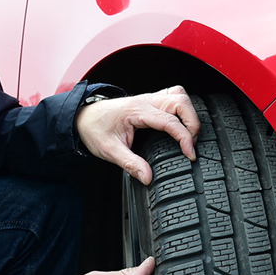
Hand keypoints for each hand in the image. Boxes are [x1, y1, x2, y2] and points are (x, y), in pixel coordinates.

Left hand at [76, 86, 199, 184]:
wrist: (82, 117)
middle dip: (192, 124)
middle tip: (191, 146)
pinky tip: (182, 124)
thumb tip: (147, 178)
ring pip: (180, 96)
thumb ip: (130, 164)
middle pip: (181, 102)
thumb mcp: (109, 151)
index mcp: (137, 111)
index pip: (169, 121)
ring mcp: (149, 98)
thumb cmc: (95, 130)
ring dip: (190, 114)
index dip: (185, 137)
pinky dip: (183, 109)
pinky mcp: (150, 101)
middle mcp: (145, 101)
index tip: (190, 154)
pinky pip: (173, 97)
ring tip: (189, 136)